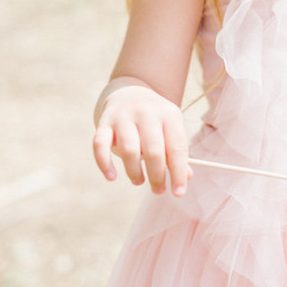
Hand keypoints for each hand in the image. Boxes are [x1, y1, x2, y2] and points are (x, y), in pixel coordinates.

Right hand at [93, 82, 191, 196]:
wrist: (129, 93)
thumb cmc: (154, 120)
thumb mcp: (170, 128)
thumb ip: (176, 151)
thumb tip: (187, 177)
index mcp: (169, 113)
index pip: (177, 147)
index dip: (179, 172)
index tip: (178, 193)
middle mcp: (147, 112)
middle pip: (154, 150)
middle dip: (157, 176)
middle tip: (158, 190)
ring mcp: (124, 115)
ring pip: (129, 150)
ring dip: (134, 172)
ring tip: (139, 181)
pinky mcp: (104, 121)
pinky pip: (100, 145)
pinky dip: (104, 163)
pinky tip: (112, 176)